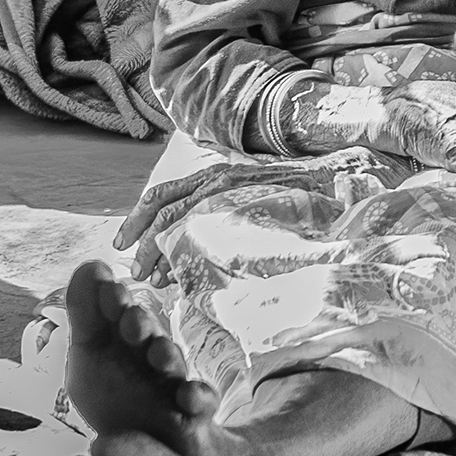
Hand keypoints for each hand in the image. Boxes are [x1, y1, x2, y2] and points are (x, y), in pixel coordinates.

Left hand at [115, 159, 332, 283]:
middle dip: (142, 242)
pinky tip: (182, 275)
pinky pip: (204, 230)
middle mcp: (215, 178)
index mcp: (213, 175)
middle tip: (135, 271)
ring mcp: (228, 189)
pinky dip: (188, 253)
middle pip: (162, 208)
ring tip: (153, 279)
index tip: (124, 243)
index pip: (163, 193)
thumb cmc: (294, 191)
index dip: (138, 217)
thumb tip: (195, 242)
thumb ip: (224, 208)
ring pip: (177, 219)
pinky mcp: (242, 203)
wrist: (331, 176)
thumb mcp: (250, 194)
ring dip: (159, 251)